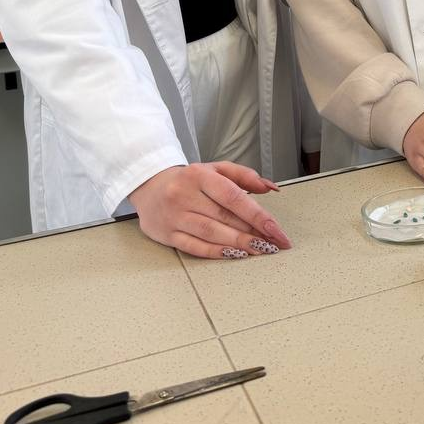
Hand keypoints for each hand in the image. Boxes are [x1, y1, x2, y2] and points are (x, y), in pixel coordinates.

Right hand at [130, 161, 291, 259]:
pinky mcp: (167, 234)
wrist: (149, 186)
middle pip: (224, 217)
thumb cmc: (188, 179)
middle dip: (253, 233)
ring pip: (211, 233)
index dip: (257, 215)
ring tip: (260, 250)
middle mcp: (184, 195)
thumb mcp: (215, 169)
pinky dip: (216, 252)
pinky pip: (194, 246)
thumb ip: (243, 175)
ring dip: (239, 244)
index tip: (275, 229)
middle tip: (274, 244)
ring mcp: (174, 216)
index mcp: (199, 175)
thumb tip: (270, 187)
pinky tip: (234, 254)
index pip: (233, 196)